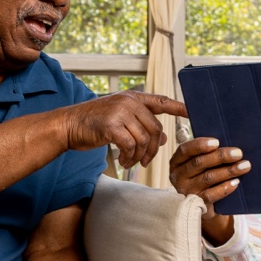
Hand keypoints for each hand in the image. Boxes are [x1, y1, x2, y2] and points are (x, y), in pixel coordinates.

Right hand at [63, 91, 186, 168]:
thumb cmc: (94, 124)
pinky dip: (129, 157)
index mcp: (133, 98)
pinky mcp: (111, 125)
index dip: (179, 107)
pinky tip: (124, 162)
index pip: (162, 101)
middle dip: (153, 149)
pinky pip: (131, 145)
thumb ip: (141, 125)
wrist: (68, 125)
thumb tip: (165, 138)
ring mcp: (120, 111)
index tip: (192, 112)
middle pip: (155, 128)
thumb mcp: (120, 121)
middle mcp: (129, 102)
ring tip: (131, 162)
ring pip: (144, 139)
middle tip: (147, 161)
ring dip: (140, 156)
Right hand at [169, 137, 250, 218]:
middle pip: (198, 163)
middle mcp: (178, 177)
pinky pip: (211, 195)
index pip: (185, 150)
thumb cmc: (202, 176)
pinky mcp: (196, 204)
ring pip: (207, 178)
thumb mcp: (199, 165)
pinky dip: (224, 188)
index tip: (217, 142)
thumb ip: (207, 154)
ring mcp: (186, 191)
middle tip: (238, 153)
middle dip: (220, 156)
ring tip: (244, 166)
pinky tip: (236, 182)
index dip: (199, 145)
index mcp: (177, 162)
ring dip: (228, 171)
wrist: (201, 204)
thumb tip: (228, 146)